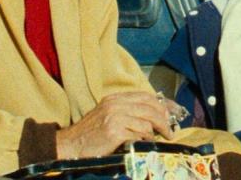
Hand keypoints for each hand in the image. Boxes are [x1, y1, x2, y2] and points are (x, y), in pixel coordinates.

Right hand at [56, 91, 172, 159]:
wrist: (71, 144)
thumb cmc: (90, 132)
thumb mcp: (107, 113)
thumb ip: (126, 110)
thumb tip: (151, 115)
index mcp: (115, 98)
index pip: (145, 96)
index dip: (161, 106)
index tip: (170, 114)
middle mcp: (116, 104)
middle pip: (150, 108)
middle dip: (164, 120)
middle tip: (169, 131)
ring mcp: (115, 117)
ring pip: (146, 122)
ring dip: (154, 133)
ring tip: (155, 139)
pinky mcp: (115, 132)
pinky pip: (138, 135)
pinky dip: (144, 140)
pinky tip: (143, 144)